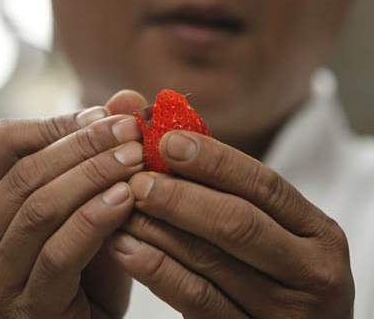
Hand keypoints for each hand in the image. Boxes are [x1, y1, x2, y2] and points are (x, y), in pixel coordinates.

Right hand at [0, 90, 145, 318]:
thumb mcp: (96, 195)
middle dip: (85, 145)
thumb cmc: (91, 253)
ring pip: (40, 207)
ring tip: (136, 158)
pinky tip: (127, 199)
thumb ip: (107, 147)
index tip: (107, 117)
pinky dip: (95, 218)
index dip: (58, 123)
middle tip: (132, 132)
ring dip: (94, 175)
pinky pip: (58, 252)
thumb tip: (128, 99)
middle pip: (27, 171)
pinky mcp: (27, 306)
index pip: (5, 141)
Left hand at [109, 131, 354, 318]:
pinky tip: (126, 248)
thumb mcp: (276, 228)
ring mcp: (283, 313)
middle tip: (139, 180)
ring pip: (210, 261)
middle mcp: (311, 273)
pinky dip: (156, 270)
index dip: (214, 160)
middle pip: (238, 223)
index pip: (264, 185)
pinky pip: (195, 299)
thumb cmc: (279, 266)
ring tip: (124, 208)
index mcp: (318, 233)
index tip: (169, 142)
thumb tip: (178, 141)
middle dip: (181, 197)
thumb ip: (237, 191)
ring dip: (159, 229)